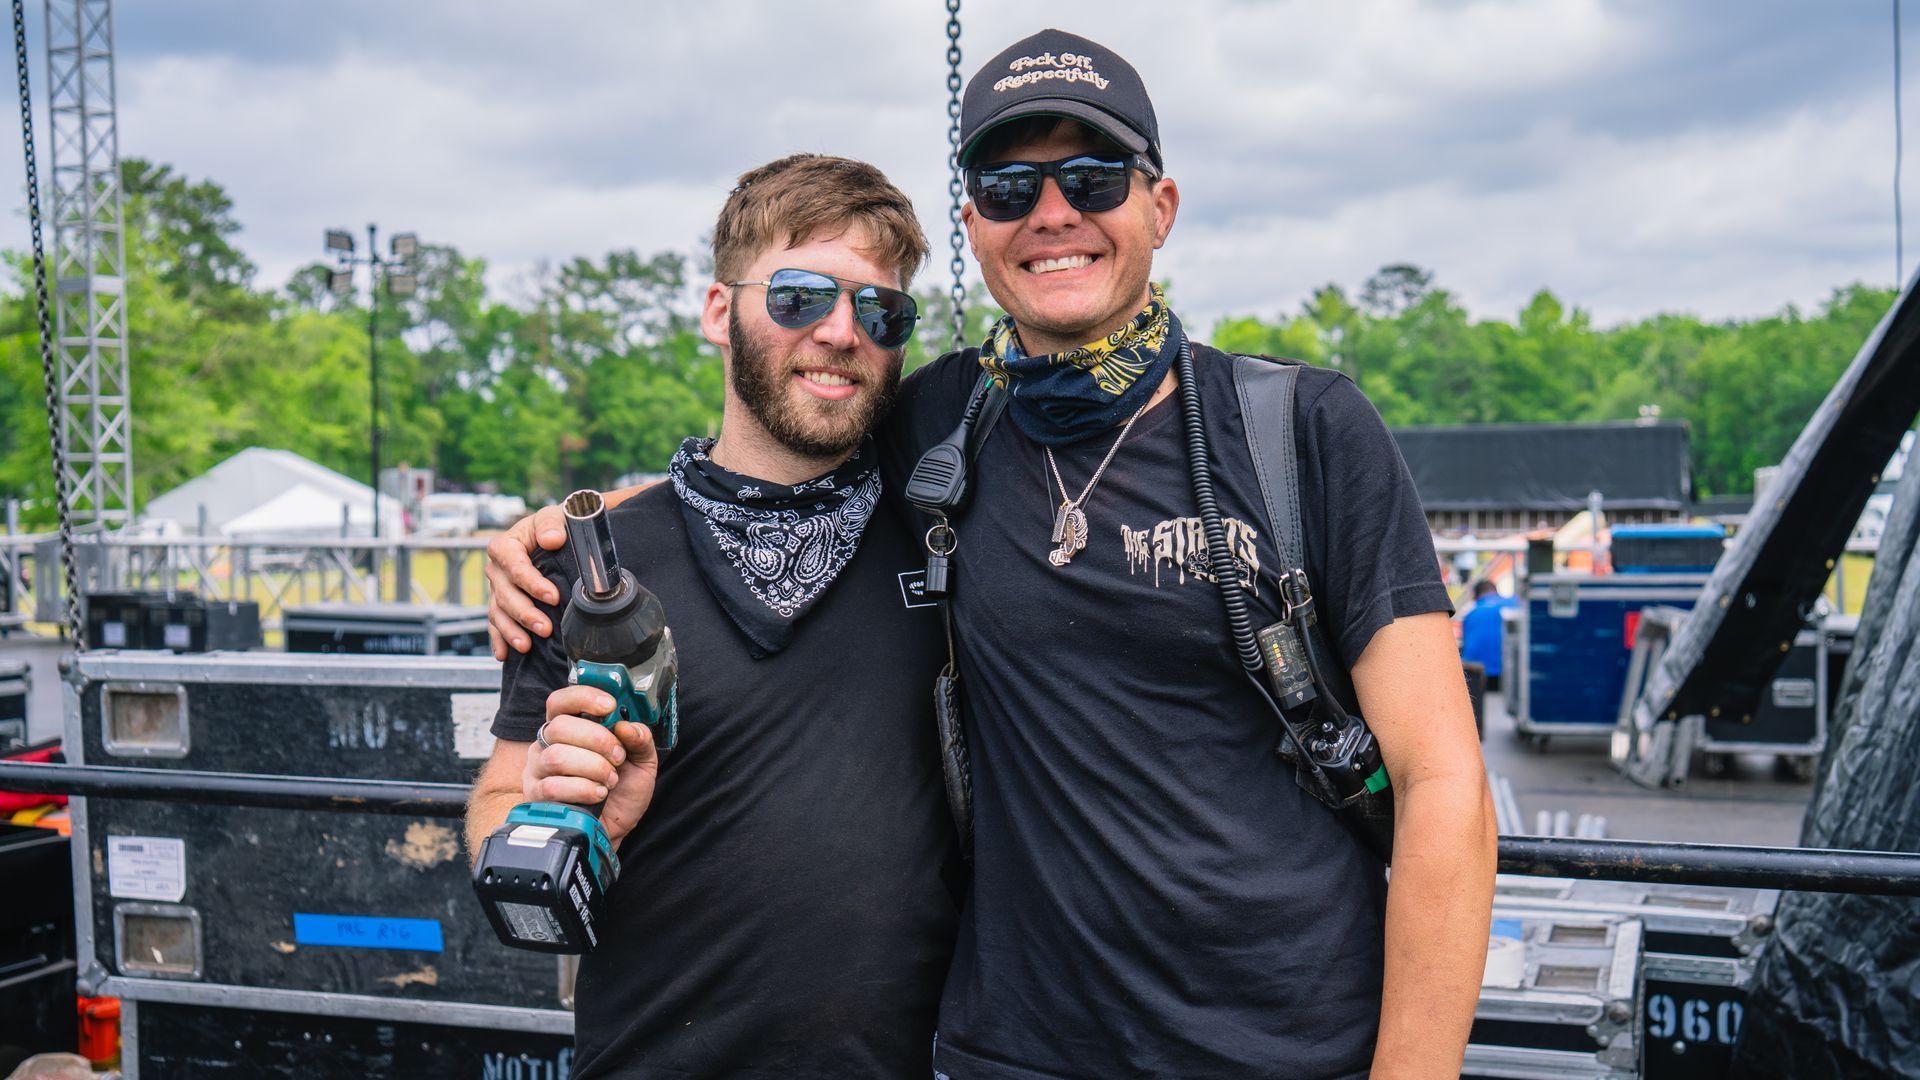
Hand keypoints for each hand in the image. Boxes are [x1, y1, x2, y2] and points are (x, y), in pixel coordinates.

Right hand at [486, 504, 570, 657]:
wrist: (554, 536)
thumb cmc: (554, 526)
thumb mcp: (554, 517)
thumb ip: (550, 524)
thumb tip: (551, 539)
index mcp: (506, 545)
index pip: (514, 566)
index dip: (532, 583)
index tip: (552, 596)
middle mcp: (497, 569)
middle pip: (505, 594)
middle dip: (524, 613)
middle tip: (545, 628)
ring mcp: (497, 589)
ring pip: (498, 613)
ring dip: (511, 631)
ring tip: (527, 646)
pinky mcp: (501, 604)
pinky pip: (495, 624)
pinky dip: (499, 640)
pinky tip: (504, 655)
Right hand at [522, 684, 660, 848]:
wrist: (612, 830)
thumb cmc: (621, 793)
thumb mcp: (641, 761)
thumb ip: (640, 739)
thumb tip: (627, 725)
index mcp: (569, 729)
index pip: (560, 701)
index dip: (583, 697)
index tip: (609, 706)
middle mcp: (547, 745)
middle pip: (559, 726)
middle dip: (597, 740)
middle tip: (617, 757)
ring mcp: (537, 770)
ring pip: (557, 756)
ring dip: (593, 768)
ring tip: (610, 780)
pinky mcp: (535, 796)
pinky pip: (553, 786)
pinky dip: (583, 789)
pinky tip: (598, 794)